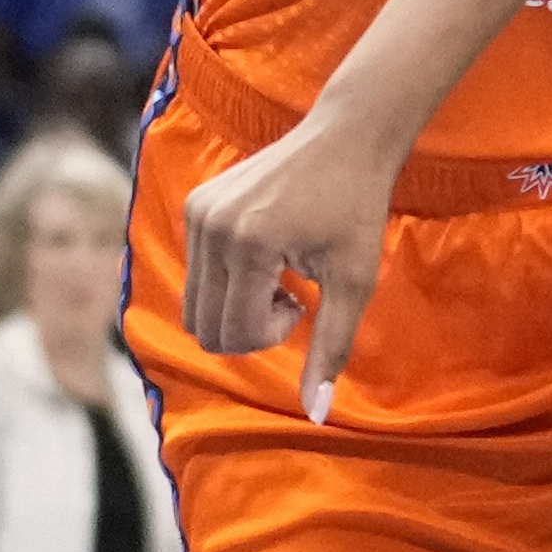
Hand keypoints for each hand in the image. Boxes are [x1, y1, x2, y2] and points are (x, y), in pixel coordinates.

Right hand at [180, 111, 404, 423]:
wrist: (348, 136)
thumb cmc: (358, 208)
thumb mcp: (354, 281)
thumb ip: (331, 348)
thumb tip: (316, 415)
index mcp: (249, 244)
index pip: (231, 333)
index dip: (269, 335)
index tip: (302, 304)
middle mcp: (212, 226)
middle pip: (203, 326)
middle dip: (248, 325)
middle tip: (291, 295)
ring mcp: (198, 210)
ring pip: (194, 304)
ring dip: (237, 304)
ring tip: (280, 274)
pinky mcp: (195, 202)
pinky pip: (196, 272)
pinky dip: (228, 279)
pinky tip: (268, 252)